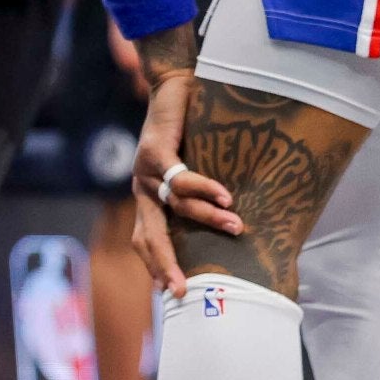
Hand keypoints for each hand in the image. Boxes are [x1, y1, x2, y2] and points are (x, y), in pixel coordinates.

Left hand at [129, 69, 242, 294]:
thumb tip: (236, 225)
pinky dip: (204, 189)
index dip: (157, 267)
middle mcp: (141, 189)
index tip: (173, 294)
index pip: (146, 241)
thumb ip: (200, 197)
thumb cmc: (188, 131)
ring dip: (209, 219)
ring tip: (237, 226)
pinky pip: (180, 177)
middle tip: (182, 291)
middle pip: (149, 236)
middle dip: (165, 264)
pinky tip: (225, 197)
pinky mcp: (154, 150)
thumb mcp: (191, 170)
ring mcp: (144, 170)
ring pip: (177, 206)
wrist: (171, 86)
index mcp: (147, 198)